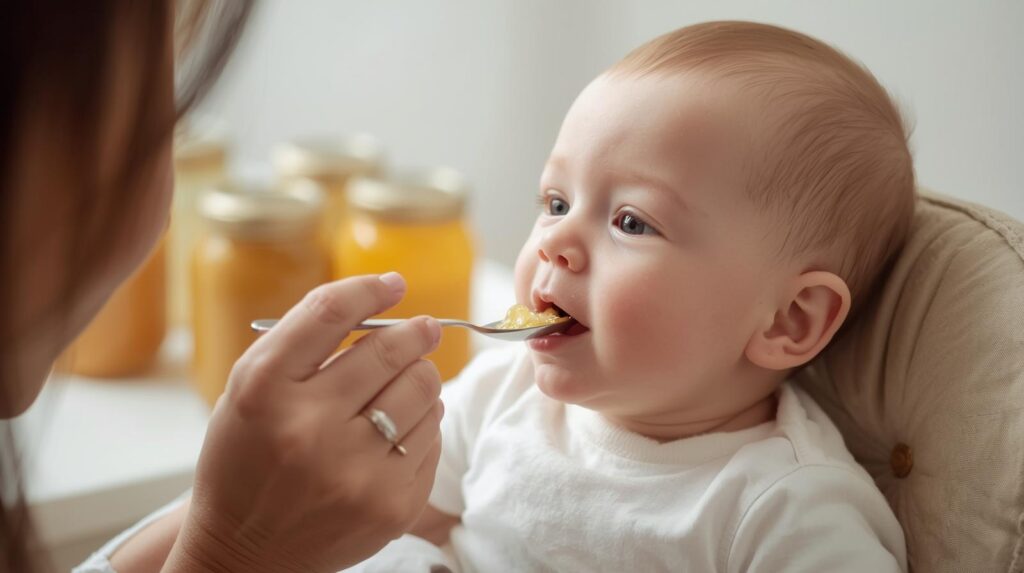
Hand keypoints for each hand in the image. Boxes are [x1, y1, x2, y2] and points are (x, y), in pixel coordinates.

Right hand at [164, 273, 443, 572]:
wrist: (247, 552)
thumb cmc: (248, 458)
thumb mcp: (249, 389)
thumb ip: (304, 340)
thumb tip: (381, 295)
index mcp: (265, 390)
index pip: (331, 313)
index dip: (370, 288)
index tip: (392, 283)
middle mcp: (310, 429)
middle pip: (391, 350)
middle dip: (415, 333)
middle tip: (422, 329)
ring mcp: (356, 472)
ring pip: (425, 390)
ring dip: (419, 379)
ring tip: (402, 387)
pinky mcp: (392, 504)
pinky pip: (433, 436)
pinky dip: (422, 424)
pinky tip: (395, 433)